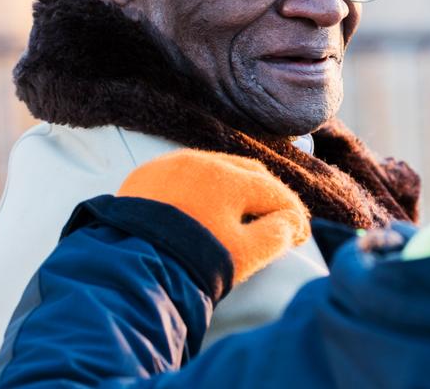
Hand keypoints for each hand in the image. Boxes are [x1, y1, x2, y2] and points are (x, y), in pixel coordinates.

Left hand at [118, 150, 310, 282]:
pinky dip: (199, 190)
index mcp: (229, 178)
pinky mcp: (143, 178)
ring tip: (241, 212)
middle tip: (277, 220)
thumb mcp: (245, 254)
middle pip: (245, 173)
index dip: (293, 215)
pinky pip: (181, 176)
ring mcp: (168, 166)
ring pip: (212, 170)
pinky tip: (201, 207)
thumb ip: (277, 235)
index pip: (273, 191)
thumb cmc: (193, 261)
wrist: (129, 268)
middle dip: (266, 196)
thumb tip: (290, 222)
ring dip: (232, 189)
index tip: (300, 235)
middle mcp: (199, 161)